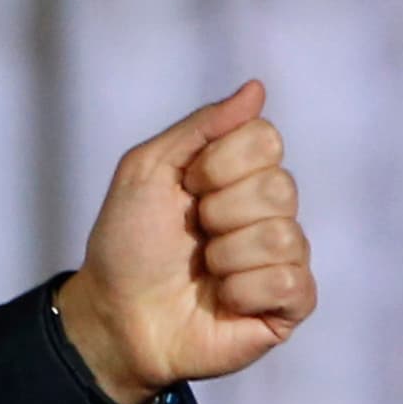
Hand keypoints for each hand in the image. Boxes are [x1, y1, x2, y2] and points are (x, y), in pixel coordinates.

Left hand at [58, 79, 316, 403]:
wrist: (113, 315)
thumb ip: (199, 127)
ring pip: (282, 235)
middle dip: (218, 213)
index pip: (265, 139)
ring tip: (203, 271)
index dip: (216, 165)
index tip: (185, 189)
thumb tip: (256, 88)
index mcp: (241, 174)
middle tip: (192, 235)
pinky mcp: (289, 304)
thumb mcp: (145, 171)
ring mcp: (283, 257)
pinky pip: (289, 281)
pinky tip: (223, 300)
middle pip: (278, 186)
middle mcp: (270, 211)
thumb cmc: (126, 245)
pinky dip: (242, 290)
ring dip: (225, 256)